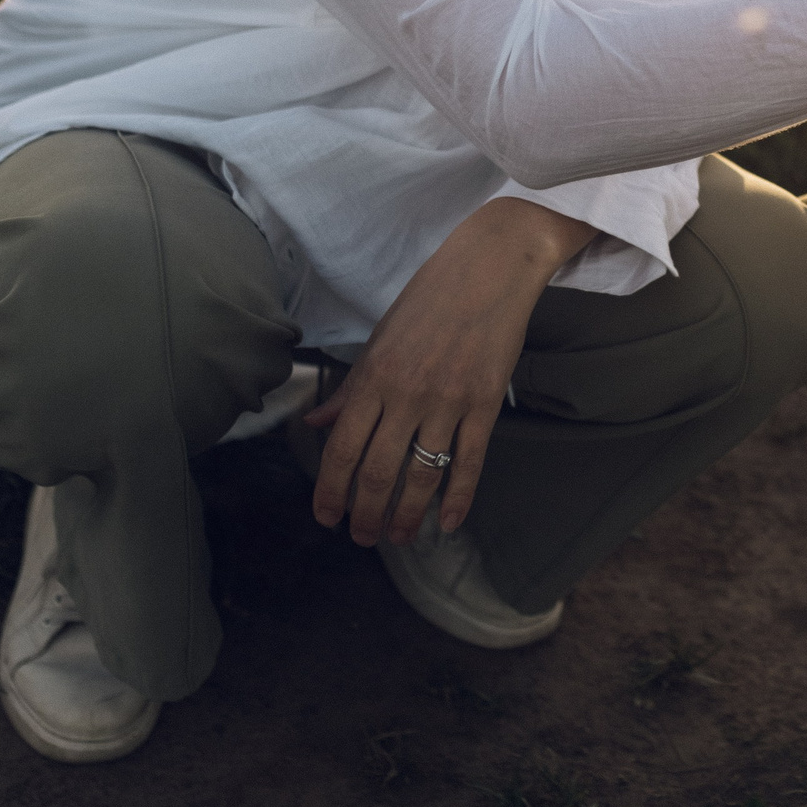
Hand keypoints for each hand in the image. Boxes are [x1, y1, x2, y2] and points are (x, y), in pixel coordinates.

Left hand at [303, 197, 594, 545]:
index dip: (330, 491)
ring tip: (400, 537)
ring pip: (422, 476)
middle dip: (365, 514)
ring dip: (407, 516)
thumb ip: (350, 387)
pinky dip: (458, 498)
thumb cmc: (430, 298)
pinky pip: (469, 463)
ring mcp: (448, 402)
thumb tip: (316, 422)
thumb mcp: (380, 338)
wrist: (490, 268)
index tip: (326, 517)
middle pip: (377, 472)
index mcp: (374, 376)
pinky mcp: (484, 404)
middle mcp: (406, 395)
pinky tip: (448, 522)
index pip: (341, 448)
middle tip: (363, 538)